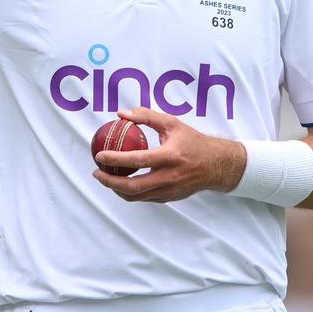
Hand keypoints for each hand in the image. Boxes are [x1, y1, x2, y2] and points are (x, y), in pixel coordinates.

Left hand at [91, 107, 245, 202]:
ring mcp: (169, 191)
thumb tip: (121, 113)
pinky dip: (130, 192)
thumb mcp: (172, 124)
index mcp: (170, 156)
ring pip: (136, 196)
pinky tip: (121, 182)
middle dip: (109, 182)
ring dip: (116, 189)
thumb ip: (146, 116)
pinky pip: (144, 198)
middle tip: (97, 172)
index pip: (137, 160)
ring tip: (105, 178)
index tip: (100, 155)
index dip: (115, 159)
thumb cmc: (192, 142)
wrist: (215, 165)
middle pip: (132, 186)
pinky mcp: (169, 199)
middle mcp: (169, 177)